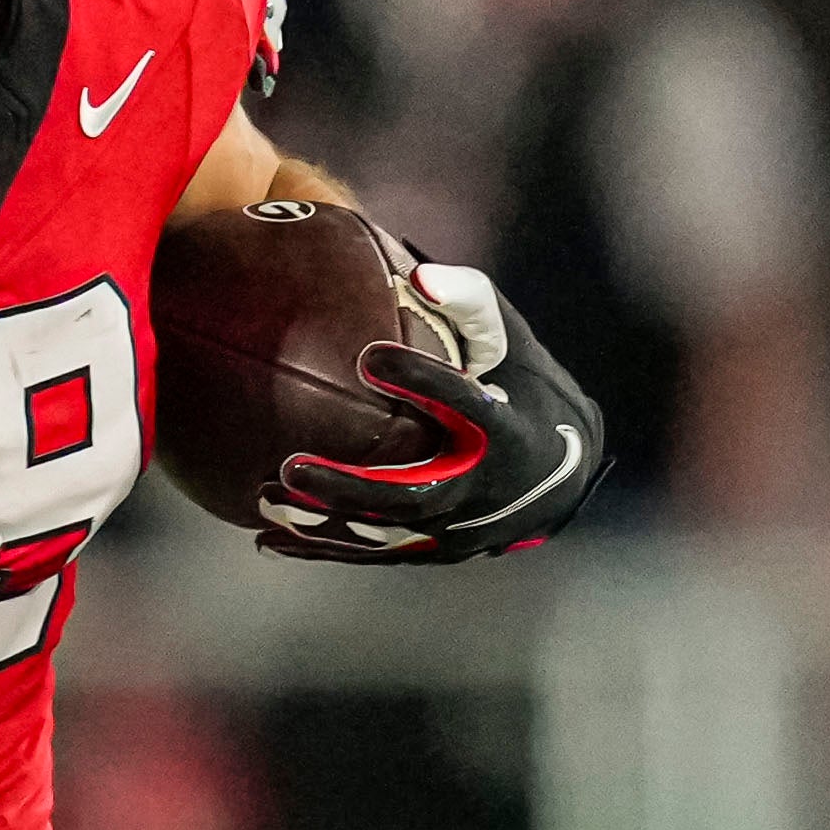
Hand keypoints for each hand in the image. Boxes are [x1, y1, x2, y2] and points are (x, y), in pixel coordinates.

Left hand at [257, 270, 605, 564]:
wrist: (563, 470)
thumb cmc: (525, 388)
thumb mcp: (511, 340)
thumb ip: (470, 302)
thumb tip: (419, 277)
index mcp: (509, 431)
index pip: (466, 406)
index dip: (423, 382)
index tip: (372, 356)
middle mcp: (485, 489)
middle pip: (414, 495)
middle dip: (352, 485)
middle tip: (293, 466)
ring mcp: (460, 528)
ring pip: (386, 533)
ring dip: (325, 522)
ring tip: (267, 499)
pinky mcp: (438, 549)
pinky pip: (376, 552)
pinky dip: (325, 547)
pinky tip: (268, 538)